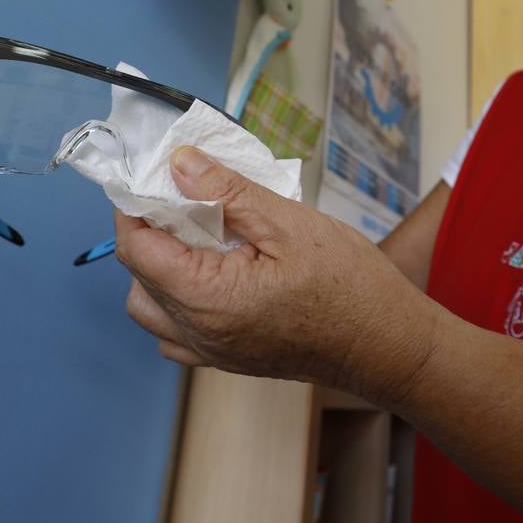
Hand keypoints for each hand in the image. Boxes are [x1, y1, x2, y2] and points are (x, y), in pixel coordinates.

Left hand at [114, 146, 440, 405]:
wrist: (389, 347)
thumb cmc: (351, 287)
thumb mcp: (290, 223)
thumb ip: (228, 192)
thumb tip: (179, 163)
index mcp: (208, 299)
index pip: (136, 248)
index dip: (133, 206)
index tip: (152, 174)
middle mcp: (199, 334)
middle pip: (138, 278)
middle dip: (149, 232)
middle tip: (184, 198)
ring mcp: (213, 353)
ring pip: (152, 310)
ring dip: (160, 268)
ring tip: (202, 235)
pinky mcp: (229, 359)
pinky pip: (178, 331)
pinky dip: (178, 300)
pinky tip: (216, 272)